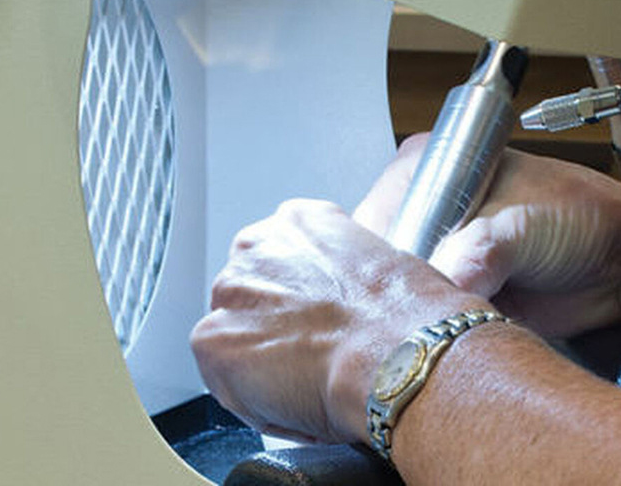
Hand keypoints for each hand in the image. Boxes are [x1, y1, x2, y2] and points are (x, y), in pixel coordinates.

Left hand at [191, 199, 489, 443]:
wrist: (398, 353)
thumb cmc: (407, 315)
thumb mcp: (382, 264)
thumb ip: (343, 272)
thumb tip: (347, 301)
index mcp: (299, 220)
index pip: (281, 259)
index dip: (301, 298)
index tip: (317, 319)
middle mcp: (258, 244)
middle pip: (250, 293)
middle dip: (273, 324)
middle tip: (309, 354)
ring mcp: (232, 290)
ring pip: (234, 333)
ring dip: (261, 358)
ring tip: (306, 381)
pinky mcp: (213, 340)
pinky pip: (224, 377)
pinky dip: (253, 398)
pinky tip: (294, 401)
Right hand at [355, 135, 620, 337]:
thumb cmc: (578, 217)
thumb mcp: (518, 226)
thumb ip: (475, 254)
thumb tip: (443, 288)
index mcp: (430, 166)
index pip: (375, 210)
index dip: (378, 248)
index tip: (390, 279)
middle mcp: (429, 204)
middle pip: (383, 251)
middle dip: (397, 282)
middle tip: (420, 304)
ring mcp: (442, 246)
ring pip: (403, 285)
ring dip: (416, 306)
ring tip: (440, 314)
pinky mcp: (456, 283)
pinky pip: (426, 310)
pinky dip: (432, 324)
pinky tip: (445, 327)